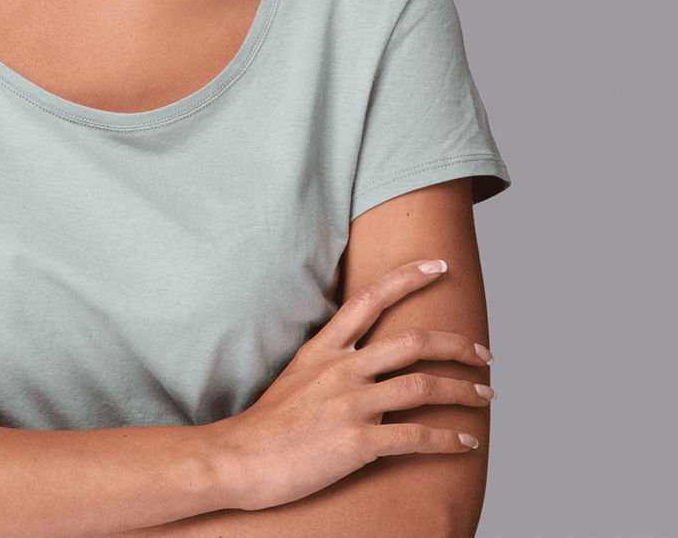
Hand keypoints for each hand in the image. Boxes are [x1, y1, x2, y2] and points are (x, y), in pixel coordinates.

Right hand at [211, 258, 494, 511]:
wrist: (239, 459)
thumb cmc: (266, 423)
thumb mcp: (294, 376)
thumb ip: (328, 363)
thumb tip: (358, 359)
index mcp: (324, 350)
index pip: (369, 299)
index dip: (407, 278)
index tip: (438, 266)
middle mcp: (341, 370)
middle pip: (413, 342)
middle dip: (457, 344)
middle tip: (484, 352)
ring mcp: (350, 405)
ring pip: (423, 386)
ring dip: (463, 390)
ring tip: (486, 396)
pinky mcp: (358, 442)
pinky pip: (417, 437)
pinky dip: (449, 440)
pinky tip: (467, 443)